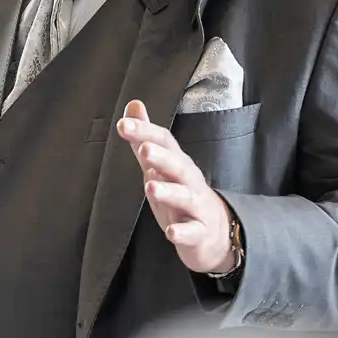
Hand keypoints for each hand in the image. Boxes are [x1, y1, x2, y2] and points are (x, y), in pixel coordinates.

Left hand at [116, 100, 237, 275]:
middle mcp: (189, 181)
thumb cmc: (181, 194)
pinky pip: (192, 232)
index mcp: (177, 163)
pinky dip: (182, 232)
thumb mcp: (160, 165)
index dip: (145, 132)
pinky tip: (171, 232)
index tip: (122, 124)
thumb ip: (145, 138)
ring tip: (150, 187)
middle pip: (177, 166)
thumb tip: (133, 104)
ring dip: (168, 192)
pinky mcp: (199, 232)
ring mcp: (196, 207)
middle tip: (144, 149)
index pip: (163, 142)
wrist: (215, 233)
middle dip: (162, 157)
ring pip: (185, 197)